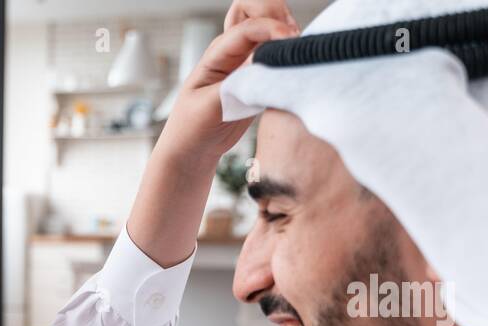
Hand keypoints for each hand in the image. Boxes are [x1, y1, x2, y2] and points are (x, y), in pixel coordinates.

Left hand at [159, 0, 299, 164]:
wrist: (193, 150)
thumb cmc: (192, 128)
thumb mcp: (209, 107)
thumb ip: (235, 85)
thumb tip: (263, 67)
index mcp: (217, 53)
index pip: (248, 26)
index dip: (271, 27)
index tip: (289, 42)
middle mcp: (234, 51)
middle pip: (261, 9)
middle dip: (279, 16)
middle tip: (291, 41)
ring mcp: (248, 62)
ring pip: (274, 27)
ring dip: (288, 32)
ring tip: (294, 53)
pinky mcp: (260, 77)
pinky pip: (280, 53)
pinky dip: (291, 54)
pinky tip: (294, 68)